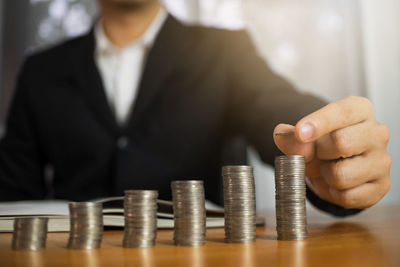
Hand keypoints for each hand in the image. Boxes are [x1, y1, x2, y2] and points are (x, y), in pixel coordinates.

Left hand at [273, 96, 390, 208]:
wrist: (337, 165)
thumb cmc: (324, 144)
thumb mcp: (304, 135)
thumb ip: (291, 136)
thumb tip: (282, 137)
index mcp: (360, 110)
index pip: (342, 112)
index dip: (319, 123)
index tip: (300, 133)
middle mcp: (377, 132)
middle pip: (341, 143)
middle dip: (320, 153)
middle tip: (318, 154)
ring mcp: (382, 160)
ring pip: (341, 175)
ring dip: (325, 176)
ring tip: (328, 168)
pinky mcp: (381, 186)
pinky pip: (347, 196)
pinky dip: (333, 193)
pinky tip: (336, 183)